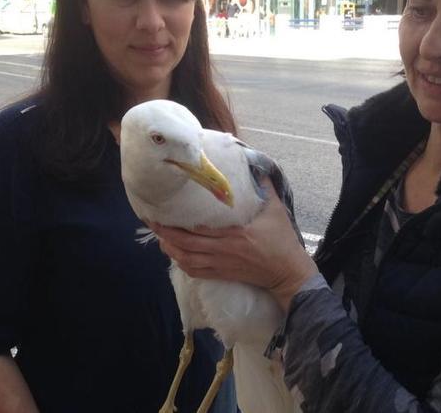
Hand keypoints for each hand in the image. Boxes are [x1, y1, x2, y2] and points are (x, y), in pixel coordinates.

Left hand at [151, 182, 318, 311]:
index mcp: (234, 235)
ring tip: (160, 237)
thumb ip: (265, 187)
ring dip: (170, 249)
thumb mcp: (276, 211)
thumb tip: (257, 164)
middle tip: (152, 222)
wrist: (287, 273)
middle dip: (165, 234)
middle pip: (185, 245)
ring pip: (186, 260)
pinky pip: (195, 272)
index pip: (198, 230)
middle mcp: (223, 251)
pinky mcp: (222, 275)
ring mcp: (221, 265)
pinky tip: (175, 255)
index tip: (163, 211)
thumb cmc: (282, 241)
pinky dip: (181, 263)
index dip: (177, 222)